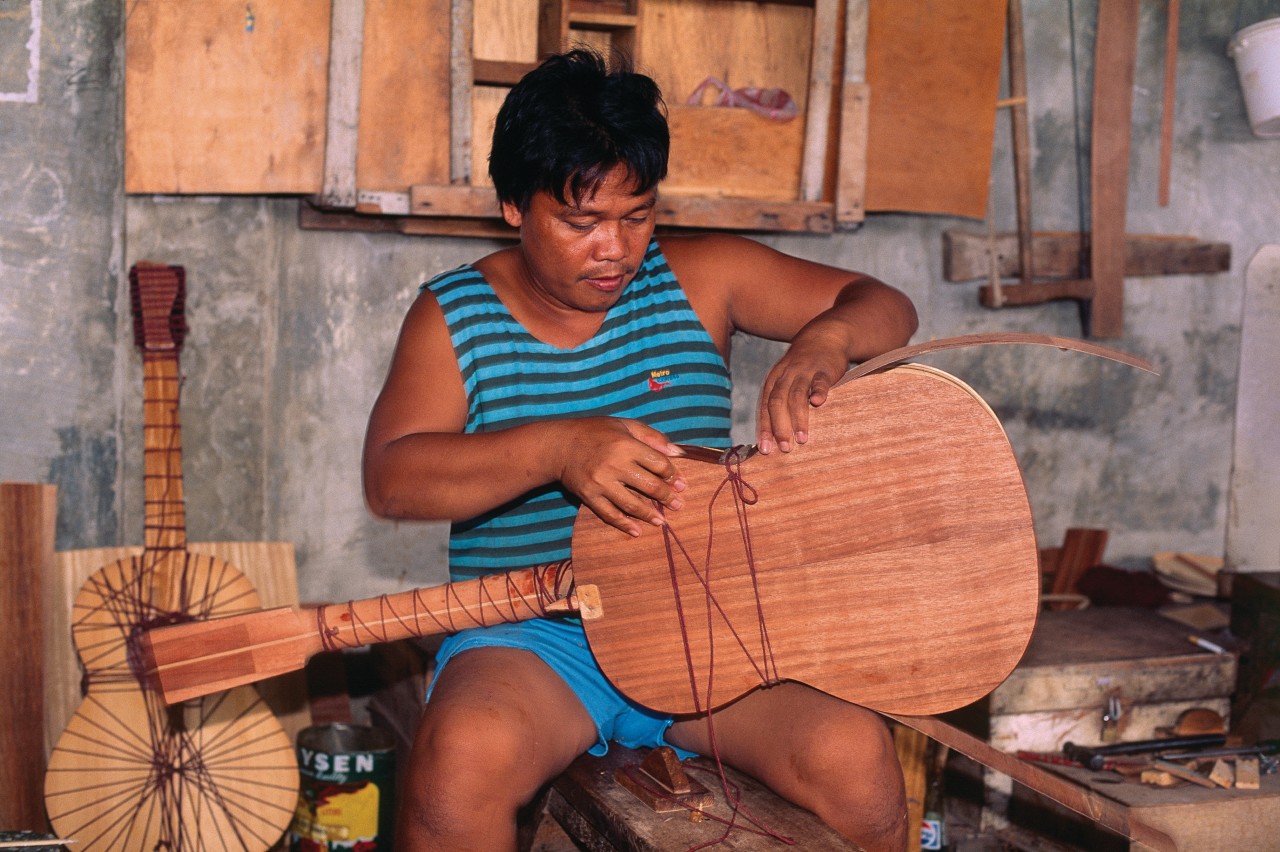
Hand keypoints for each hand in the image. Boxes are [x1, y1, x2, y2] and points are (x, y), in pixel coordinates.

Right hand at [552, 417, 686, 536]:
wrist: (559, 445)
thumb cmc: (596, 432)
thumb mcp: (624, 425)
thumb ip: (652, 437)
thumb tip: (677, 453)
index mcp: (626, 445)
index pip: (658, 464)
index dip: (672, 475)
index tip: (681, 484)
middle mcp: (614, 464)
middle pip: (649, 486)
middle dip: (667, 497)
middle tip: (678, 505)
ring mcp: (601, 482)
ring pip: (631, 504)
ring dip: (649, 515)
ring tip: (661, 521)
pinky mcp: (589, 496)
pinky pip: (609, 514)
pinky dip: (624, 524)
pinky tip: (636, 530)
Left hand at [755, 333, 847, 453]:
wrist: (823, 337)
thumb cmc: (802, 368)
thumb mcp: (786, 381)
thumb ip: (780, 403)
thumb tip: (774, 437)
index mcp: (773, 382)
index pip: (764, 407)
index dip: (765, 429)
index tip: (766, 450)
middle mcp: (785, 376)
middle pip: (777, 402)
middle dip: (779, 426)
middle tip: (785, 448)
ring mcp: (804, 371)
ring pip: (797, 394)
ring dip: (798, 417)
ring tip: (802, 438)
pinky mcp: (824, 368)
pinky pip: (820, 380)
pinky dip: (818, 391)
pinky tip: (818, 403)